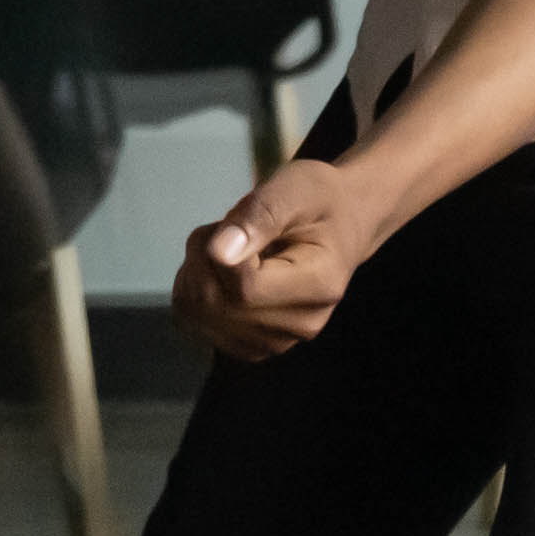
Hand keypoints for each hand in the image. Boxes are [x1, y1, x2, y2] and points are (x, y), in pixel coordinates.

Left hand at [176, 156, 362, 363]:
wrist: (341, 227)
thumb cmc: (319, 201)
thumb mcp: (297, 188)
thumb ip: (261, 215)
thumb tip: (219, 252)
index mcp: (319, 286)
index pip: (243, 287)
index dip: (218, 249)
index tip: (235, 221)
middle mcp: (301, 325)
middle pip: (214, 303)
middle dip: (202, 255)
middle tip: (229, 226)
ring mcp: (275, 342)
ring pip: (196, 313)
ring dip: (196, 270)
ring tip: (230, 246)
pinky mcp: (251, 346)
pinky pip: (193, 322)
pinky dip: (194, 289)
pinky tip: (223, 271)